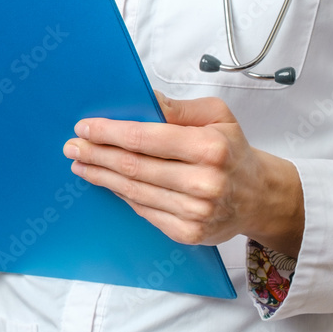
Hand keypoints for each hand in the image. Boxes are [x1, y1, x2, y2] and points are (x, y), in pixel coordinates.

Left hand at [63, 93, 304, 255]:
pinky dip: (122, 196)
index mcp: (210, 147)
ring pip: (134, 191)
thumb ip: (178, 108)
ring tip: (81, 163)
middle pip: (134, 166)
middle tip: (73, 146)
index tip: (86, 127)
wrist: (259, 196)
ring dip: (101, 176)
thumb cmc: (233, 151)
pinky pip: (144, 211)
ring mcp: (196, 211)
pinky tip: (107, 182)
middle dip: (97, 154)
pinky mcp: (188, 232)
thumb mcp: (216, 116)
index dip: (109, 133)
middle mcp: (203, 182)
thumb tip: (143, 98)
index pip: (145, 138)